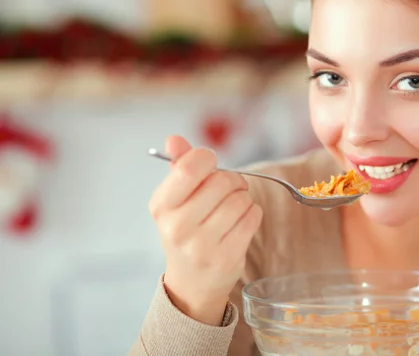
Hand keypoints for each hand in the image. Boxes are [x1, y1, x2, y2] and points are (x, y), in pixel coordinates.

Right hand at [149, 136, 262, 324]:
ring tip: (234, 207)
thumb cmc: (187, 232)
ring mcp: (202, 245)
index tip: (211, 163)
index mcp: (161, 206)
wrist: (191, 283)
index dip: (207, 158)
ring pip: (240, 199)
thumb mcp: (175, 201)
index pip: (189, 168)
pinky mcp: (227, 257)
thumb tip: (174, 139)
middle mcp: (177, 227)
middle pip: (222, 181)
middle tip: (230, 187)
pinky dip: (252, 213)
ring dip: (243, 198)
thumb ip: (179, 167)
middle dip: (233, 179)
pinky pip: (253, 217)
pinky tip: (241, 221)